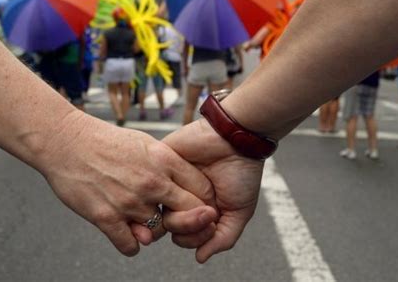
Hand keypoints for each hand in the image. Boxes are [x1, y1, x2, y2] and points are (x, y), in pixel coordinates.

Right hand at [36, 110, 215, 256]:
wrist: (66, 141)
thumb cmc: (106, 141)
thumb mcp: (145, 143)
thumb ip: (167, 166)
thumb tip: (184, 189)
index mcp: (164, 160)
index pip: (203, 189)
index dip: (203, 202)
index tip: (195, 206)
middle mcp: (151, 182)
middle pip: (191, 215)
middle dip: (186, 222)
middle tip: (172, 220)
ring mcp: (129, 201)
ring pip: (157, 234)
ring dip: (151, 232)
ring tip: (138, 219)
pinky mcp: (105, 217)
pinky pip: (131, 247)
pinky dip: (130, 244)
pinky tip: (125, 231)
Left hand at [163, 118, 263, 262]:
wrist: (236, 139)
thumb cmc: (241, 173)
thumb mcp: (240, 211)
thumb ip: (223, 238)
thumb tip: (200, 258)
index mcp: (196, 210)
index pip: (183, 236)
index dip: (195, 238)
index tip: (213, 224)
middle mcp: (181, 198)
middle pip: (169, 227)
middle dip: (188, 227)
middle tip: (208, 213)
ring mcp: (170, 181)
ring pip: (159, 208)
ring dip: (179, 212)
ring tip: (201, 203)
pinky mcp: (162, 163)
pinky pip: (155, 184)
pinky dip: (171, 189)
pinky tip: (187, 187)